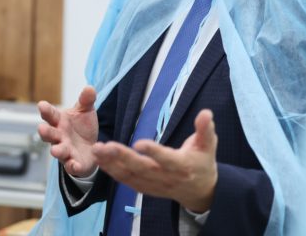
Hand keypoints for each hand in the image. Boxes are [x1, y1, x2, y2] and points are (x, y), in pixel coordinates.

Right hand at [37, 86, 99, 176]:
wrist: (91, 147)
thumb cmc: (82, 126)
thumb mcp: (85, 110)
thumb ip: (86, 100)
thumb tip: (90, 88)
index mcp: (59, 120)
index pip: (50, 114)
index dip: (45, 110)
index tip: (41, 105)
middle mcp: (58, 136)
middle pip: (48, 134)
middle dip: (45, 132)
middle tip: (41, 129)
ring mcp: (65, 150)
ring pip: (57, 151)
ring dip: (57, 151)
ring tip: (56, 150)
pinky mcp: (74, 163)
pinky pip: (71, 166)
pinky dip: (72, 166)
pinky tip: (74, 165)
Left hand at [91, 109, 218, 212]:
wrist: (200, 191)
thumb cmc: (202, 162)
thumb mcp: (208, 145)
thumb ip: (205, 130)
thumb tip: (206, 113)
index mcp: (182, 166)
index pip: (167, 159)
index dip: (154, 152)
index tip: (138, 143)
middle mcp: (166, 177)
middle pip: (142, 168)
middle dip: (123, 157)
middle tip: (106, 145)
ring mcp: (154, 184)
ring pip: (130, 176)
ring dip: (112, 164)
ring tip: (97, 150)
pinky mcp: (145, 188)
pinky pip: (126, 181)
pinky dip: (112, 171)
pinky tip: (99, 160)